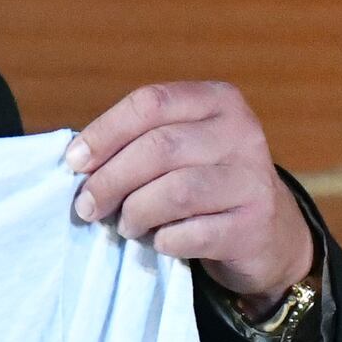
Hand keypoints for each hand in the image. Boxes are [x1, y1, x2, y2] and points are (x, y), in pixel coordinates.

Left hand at [65, 80, 316, 305]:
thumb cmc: (206, 185)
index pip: (151, 102)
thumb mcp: (182, 148)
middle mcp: (240, 132)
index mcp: (218, 100)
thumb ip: (138, 143)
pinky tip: (160, 241)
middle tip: (88, 206)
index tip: (74, 162)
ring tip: (126, 225)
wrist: (268, 233)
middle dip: (110, 180)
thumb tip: (77, 161)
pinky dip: (163, 241)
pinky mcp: (253, 225)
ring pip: (174, 192)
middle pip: (158, 148)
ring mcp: (252, 179)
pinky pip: (191, 234)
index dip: (105, 132)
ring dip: (135, 213)